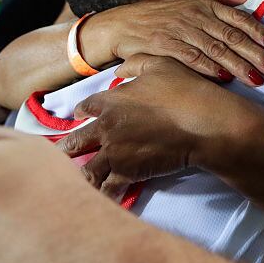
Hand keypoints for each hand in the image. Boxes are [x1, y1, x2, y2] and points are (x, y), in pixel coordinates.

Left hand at [59, 55, 223, 196]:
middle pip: (74, 143)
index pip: (84, 108)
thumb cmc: (184, 91)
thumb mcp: (160, 65)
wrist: (202, 123)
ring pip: (87, 170)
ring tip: (78, 184)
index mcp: (110, 101)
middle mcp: (105, 128)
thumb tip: (120, 70)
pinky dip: (104, 193)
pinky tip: (102, 197)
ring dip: (83, 176)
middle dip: (66, 150)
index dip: (81, 113)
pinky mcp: (127, 172)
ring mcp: (114, 152)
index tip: (80, 118)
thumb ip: (136, 64)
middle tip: (61, 156)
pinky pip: (108, 187)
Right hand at [102, 0, 263, 87]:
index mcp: (204, 4)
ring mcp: (180, 29)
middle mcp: (195, 15)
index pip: (237, 17)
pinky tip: (223, 77)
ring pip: (215, 48)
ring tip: (254, 78)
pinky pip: (191, 57)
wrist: (124, 24)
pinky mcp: (166, 45)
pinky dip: (208, 67)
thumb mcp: (190, 1)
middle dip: (254, 53)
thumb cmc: (162, 15)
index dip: (257, 31)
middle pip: (231, 35)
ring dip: (237, 65)